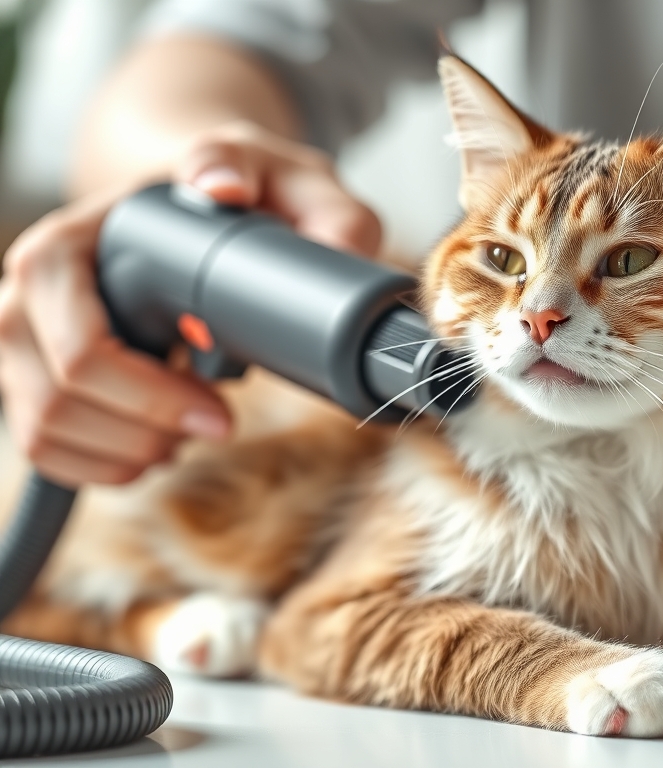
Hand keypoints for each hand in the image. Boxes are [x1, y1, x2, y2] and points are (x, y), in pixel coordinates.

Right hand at [0, 121, 380, 485]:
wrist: (210, 199)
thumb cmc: (243, 191)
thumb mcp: (271, 169)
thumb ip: (254, 167)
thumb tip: (220, 187)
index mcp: (77, 238)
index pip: (74, 334)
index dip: (147, 390)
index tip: (220, 407)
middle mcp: (34, 285)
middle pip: (53, 392)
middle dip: (141, 430)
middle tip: (216, 425)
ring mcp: (29, 330)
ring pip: (39, 428)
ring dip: (123, 454)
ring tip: (188, 435)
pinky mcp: (39, 369)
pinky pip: (41, 444)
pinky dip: (101, 465)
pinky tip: (155, 447)